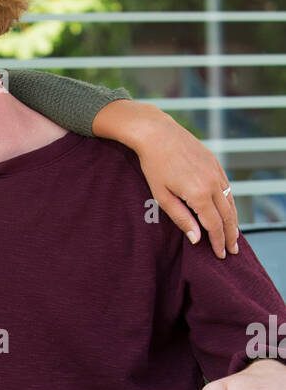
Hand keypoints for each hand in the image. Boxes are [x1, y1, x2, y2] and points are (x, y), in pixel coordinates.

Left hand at [92, 102, 237, 258]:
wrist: (158, 134)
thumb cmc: (154, 166)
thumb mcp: (162, 197)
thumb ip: (181, 219)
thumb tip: (197, 239)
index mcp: (198, 194)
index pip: (213, 225)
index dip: (217, 242)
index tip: (220, 255)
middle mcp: (212, 183)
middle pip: (226, 216)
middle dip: (230, 236)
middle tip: (232, 252)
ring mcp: (216, 171)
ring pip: (230, 202)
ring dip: (233, 221)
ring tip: (234, 236)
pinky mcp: (215, 163)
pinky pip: (227, 188)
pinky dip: (230, 203)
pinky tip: (228, 212)